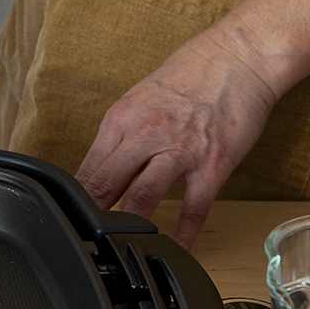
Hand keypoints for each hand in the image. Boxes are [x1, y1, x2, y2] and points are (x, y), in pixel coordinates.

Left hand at [75, 21, 282, 246]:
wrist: (239, 56)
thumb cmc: (190, 75)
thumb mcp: (140, 100)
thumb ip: (120, 137)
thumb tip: (99, 172)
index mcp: (121, 120)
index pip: (87, 170)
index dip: (74, 201)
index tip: (70, 222)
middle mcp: (146, 135)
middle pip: (106, 186)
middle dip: (91, 218)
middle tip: (85, 243)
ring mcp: (180, 151)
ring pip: (142, 198)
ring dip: (128, 227)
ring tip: (120, 250)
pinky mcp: (212, 164)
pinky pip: (193, 209)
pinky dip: (183, 235)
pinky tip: (176, 251)